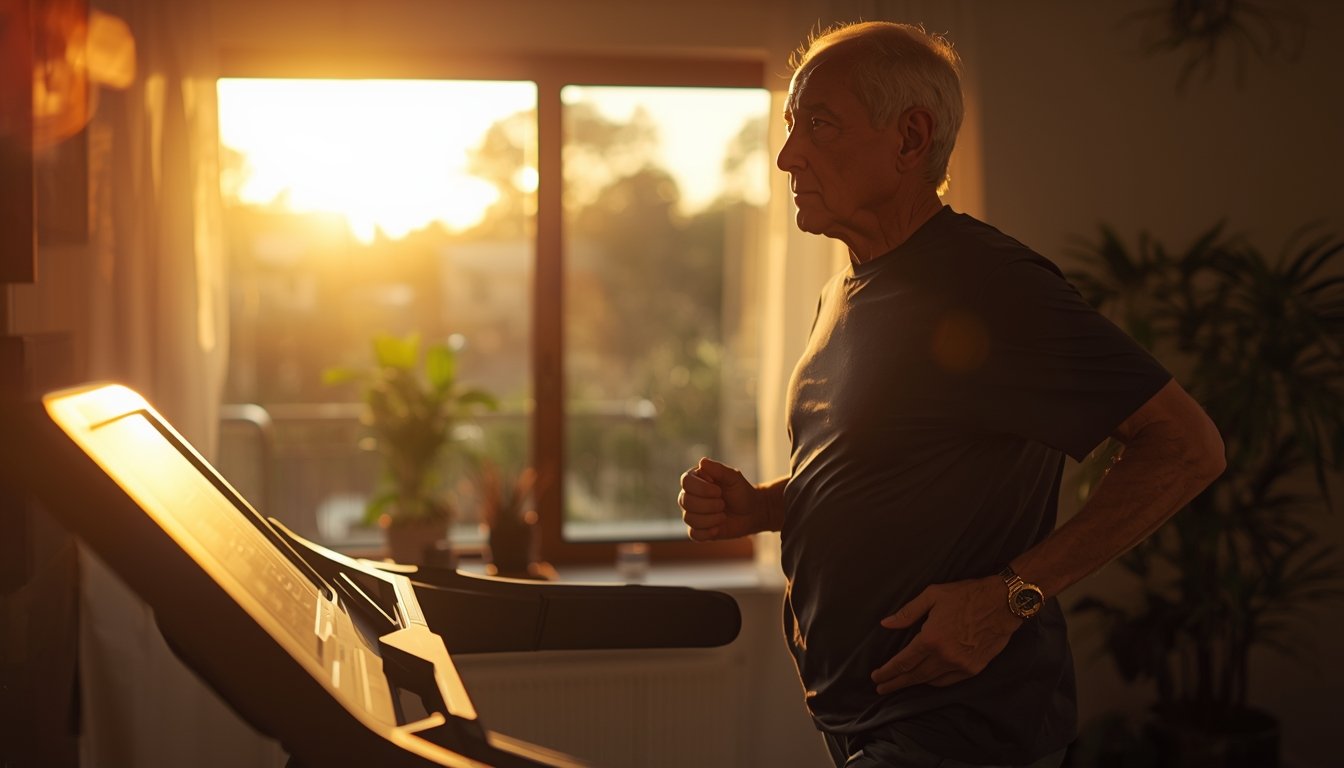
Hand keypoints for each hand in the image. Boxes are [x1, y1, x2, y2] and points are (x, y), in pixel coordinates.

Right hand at [678, 458, 764, 540]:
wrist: (752, 512)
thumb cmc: (741, 492)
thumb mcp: (734, 478)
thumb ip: (719, 470)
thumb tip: (701, 462)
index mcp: (696, 479)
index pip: (686, 482)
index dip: (701, 488)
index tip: (719, 491)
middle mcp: (689, 496)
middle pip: (685, 501)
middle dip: (708, 505)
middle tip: (723, 504)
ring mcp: (692, 513)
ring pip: (689, 518)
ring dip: (710, 518)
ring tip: (723, 515)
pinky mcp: (698, 530)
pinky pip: (693, 534)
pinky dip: (707, 532)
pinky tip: (718, 528)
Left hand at [870, 576, 1021, 692]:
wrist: (1003, 603)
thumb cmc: (967, 595)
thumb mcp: (932, 595)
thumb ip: (908, 612)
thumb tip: (886, 624)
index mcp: (930, 638)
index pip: (903, 662)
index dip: (887, 672)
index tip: (876, 677)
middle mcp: (944, 656)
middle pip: (914, 676)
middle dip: (895, 683)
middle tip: (881, 688)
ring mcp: (960, 665)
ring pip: (931, 681)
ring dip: (914, 684)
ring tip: (901, 684)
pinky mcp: (974, 668)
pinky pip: (948, 681)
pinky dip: (935, 682)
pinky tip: (927, 680)